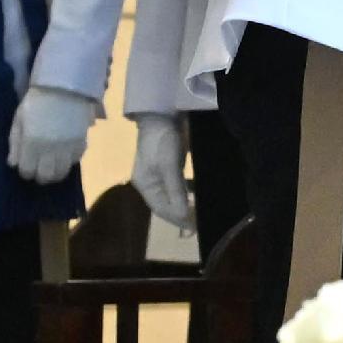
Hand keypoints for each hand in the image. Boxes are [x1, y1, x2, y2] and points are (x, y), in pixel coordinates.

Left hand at [8, 86, 99, 186]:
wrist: (64, 86)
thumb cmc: (36, 101)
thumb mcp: (19, 119)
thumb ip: (15, 143)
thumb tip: (13, 164)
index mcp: (32, 143)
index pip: (27, 171)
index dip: (25, 171)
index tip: (25, 165)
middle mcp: (50, 149)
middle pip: (46, 177)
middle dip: (40, 176)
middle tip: (39, 168)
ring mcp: (68, 147)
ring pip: (62, 172)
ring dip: (55, 172)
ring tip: (52, 164)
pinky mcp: (82, 142)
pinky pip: (75, 160)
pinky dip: (69, 160)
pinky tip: (64, 152)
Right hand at [131, 114, 194, 233]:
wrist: (162, 115)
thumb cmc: (162, 141)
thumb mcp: (169, 167)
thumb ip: (175, 191)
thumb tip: (181, 216)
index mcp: (144, 184)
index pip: (160, 208)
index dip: (175, 219)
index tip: (192, 228)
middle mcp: (149, 183)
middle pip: (164, 204)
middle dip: (179, 215)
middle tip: (198, 225)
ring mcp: (158, 175)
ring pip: (171, 197)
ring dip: (183, 206)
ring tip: (198, 215)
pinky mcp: (168, 167)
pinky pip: (176, 187)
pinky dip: (185, 195)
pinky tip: (195, 199)